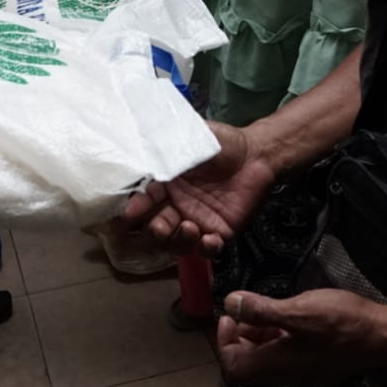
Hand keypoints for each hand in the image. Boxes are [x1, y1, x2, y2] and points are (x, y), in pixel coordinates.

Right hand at [120, 122, 275, 255]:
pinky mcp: (219, 232)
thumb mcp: (191, 137)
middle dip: (154, 231)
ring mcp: (196, 220)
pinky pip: (207, 249)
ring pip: (177, 242)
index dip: (135, 208)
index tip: (129, 213)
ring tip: (189, 227)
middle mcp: (176, 206)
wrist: (256, 154)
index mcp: (165, 185)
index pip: (142, 201)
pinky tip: (210, 239)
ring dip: (178, 240)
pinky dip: (205, 249)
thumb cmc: (221, 143)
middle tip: (160, 227)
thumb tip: (141, 144)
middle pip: (155, 227)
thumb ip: (166, 144)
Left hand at [217, 289, 384, 386]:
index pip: (234, 367)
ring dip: (259, 336)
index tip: (229, 316)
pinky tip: (288, 318)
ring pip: (268, 359)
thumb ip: (261, 310)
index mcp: (278, 365)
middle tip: (246, 309)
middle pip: (249, 365)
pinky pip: (286, 356)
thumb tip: (229, 304)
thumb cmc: (342, 323)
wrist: (384, 337)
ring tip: (266, 310)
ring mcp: (304, 372)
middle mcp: (288, 375)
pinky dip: (278, 338)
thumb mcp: (298, 311)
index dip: (224, 342)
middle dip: (240, 337)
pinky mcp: (317, 364)